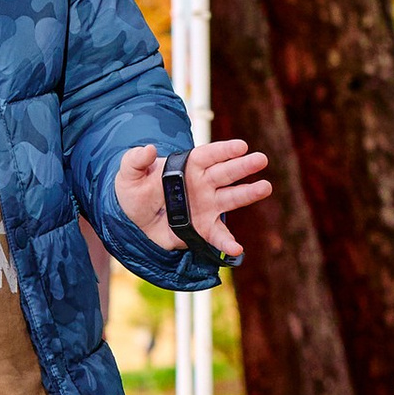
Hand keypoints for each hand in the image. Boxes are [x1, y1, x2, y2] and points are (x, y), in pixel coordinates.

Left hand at [114, 135, 270, 262]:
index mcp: (188, 166)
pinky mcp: (203, 227)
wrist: (131, 219)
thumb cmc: (133, 190)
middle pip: (226, 173)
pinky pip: (218, 235)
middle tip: (261, 159)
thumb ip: (136, 160)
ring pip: (231, 198)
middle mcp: (203, 184)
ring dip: (248, 193)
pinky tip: (236, 249)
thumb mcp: (128, 173)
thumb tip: (149, 149)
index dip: (224, 150)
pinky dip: (227, 243)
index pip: (209, 155)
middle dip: (243, 166)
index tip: (240, 146)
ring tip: (265, 187)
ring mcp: (207, 205)